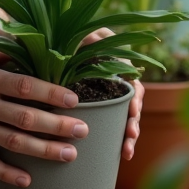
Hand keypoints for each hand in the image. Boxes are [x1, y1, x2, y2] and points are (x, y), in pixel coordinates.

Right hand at [0, 46, 89, 187]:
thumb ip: (4, 50)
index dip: (52, 93)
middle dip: (58, 126)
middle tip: (83, 131)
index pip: (25, 85)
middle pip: (26, 117)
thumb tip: (36, 43)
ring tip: (69, 154)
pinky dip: (8, 173)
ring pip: (13, 141)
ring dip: (44, 150)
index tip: (74, 101)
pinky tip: (27, 180)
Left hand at [79, 27, 143, 160]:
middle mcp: (116, 80)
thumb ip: (89, 37)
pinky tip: (120, 154)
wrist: (54, 42)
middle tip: (130, 134)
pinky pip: (111, 123)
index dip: (134, 98)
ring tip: (127, 151)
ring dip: (128, 135)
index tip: (132, 111)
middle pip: (131, 103)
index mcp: (116, 63)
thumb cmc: (70, 35)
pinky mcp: (98, 106)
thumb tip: (91, 43)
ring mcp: (108, 95)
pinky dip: (116, 139)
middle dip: (133, 121)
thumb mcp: (82, 33)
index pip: (132, 82)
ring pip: (123, 117)